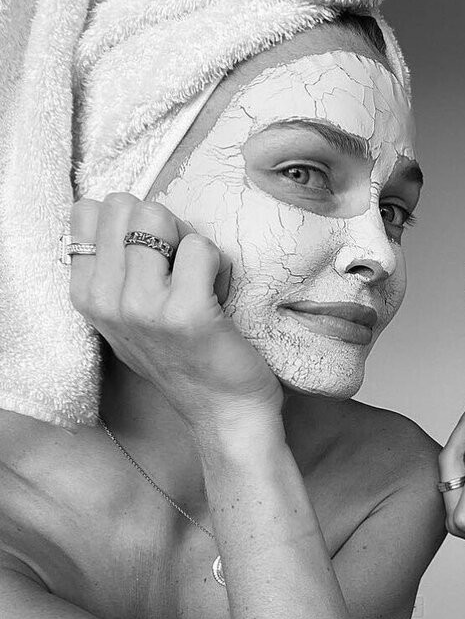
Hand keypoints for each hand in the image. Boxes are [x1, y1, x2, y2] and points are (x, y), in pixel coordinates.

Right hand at [69, 193, 282, 430]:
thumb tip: (126, 215)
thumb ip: (116, 271)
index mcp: (87, 296)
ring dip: (191, 242)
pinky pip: (201, 247)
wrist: (224, 413)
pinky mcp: (186, 313)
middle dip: (164, 226)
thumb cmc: (185, 359)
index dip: (132, 224)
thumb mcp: (129, 317)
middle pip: (127, 206)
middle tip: (183, 270)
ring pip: (159, 217)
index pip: (89, 211)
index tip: (155, 260)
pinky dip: (219, 264)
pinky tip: (220, 298)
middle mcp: (105, 300)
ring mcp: (142, 307)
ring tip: (201, 283)